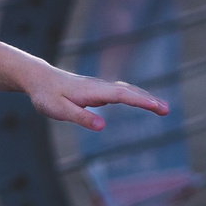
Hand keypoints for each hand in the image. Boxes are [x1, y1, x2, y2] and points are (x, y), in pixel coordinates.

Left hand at [19, 61, 168, 131]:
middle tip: (167, 110)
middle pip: (129, 91)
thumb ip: (80, 118)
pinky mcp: (96, 90)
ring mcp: (99, 87)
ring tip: (161, 107)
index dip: (140, 101)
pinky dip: (135, 96)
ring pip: (126, 90)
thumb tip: (102, 126)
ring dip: (144, 97)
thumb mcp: (59, 111)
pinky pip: (120, 92)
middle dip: (149, 100)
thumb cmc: (46, 96)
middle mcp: (99, 86)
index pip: (122, 96)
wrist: (39, 79)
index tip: (156, 107)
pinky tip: (141, 101)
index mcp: (92, 91)